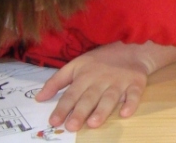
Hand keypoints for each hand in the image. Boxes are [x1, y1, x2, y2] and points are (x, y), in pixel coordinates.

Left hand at [35, 42, 150, 130]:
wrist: (132, 48)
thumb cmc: (101, 60)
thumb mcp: (76, 65)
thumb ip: (57, 81)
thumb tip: (39, 98)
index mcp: (85, 75)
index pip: (72, 94)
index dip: (62, 107)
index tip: (54, 121)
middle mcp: (102, 79)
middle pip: (90, 97)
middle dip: (80, 112)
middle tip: (71, 126)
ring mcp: (120, 81)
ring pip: (110, 97)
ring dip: (102, 110)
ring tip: (93, 123)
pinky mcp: (136, 82)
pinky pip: (135, 94)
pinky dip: (131, 103)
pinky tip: (125, 113)